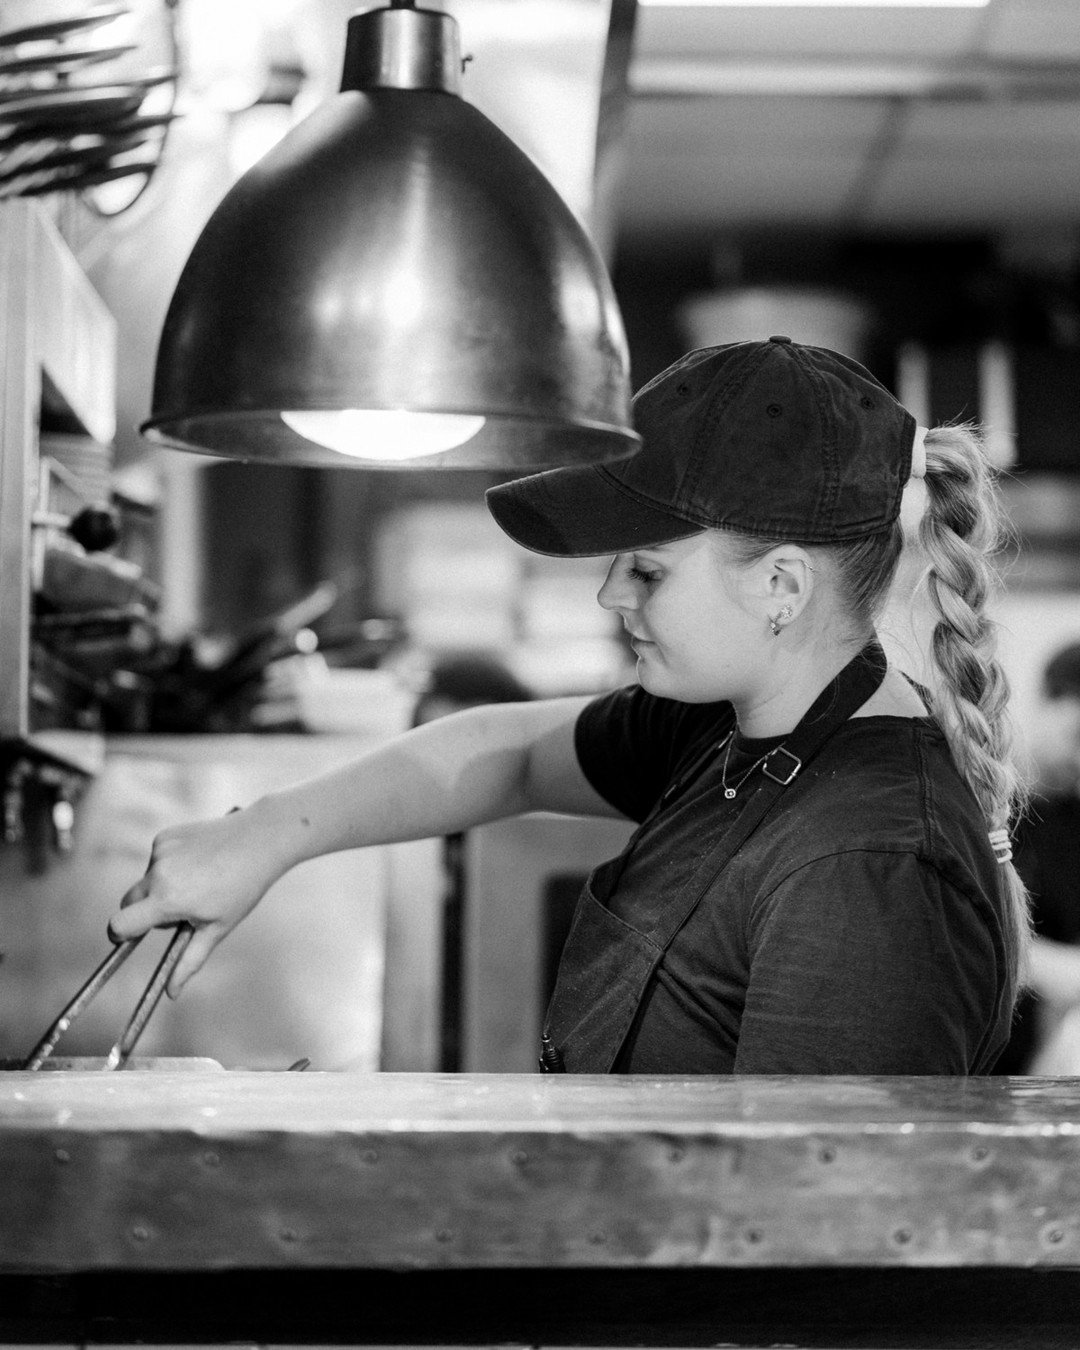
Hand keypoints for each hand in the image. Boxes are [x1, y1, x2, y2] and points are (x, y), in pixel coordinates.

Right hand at [108, 806, 285, 996]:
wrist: (260, 840)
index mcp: (168, 899)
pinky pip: (157, 860)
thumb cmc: (243, 887)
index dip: (120, 935)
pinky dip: (169, 866)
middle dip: (145, 913)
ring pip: (146, 881)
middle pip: (129, 903)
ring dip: (161, 888)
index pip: (120, 924)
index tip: (127, 939)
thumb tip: (170, 992)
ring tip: (199, 883)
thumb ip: (189, 961)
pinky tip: (198, 863)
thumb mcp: (217, 928)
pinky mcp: (165, 836)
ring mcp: (160, 851)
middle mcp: (158, 873)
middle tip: (181, 912)